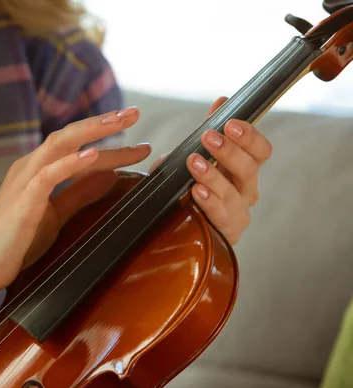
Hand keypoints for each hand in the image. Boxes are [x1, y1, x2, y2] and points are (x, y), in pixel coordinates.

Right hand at [0, 107, 149, 295]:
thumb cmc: (15, 241)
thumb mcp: (57, 214)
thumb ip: (80, 194)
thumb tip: (111, 177)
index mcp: (38, 170)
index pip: (78, 148)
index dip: (109, 144)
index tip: (139, 144)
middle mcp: (30, 167)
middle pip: (70, 136)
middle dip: (103, 123)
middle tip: (134, 112)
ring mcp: (24, 181)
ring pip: (59, 145)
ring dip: (91, 132)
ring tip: (120, 122)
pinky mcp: (22, 201)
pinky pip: (47, 176)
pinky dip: (69, 162)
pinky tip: (91, 154)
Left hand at [150, 97, 272, 244]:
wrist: (181, 224)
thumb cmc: (194, 184)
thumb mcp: (199, 155)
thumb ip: (211, 130)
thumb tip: (222, 100)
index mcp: (245, 169)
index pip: (260, 151)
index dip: (249, 136)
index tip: (230, 123)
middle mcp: (247, 190)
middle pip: (249, 169)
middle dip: (229, 151)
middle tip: (208, 137)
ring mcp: (238, 213)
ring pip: (233, 193)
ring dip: (213, 175)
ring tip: (194, 162)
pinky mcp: (225, 232)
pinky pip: (219, 217)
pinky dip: (208, 203)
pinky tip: (196, 191)